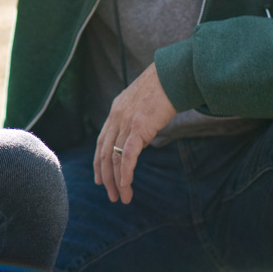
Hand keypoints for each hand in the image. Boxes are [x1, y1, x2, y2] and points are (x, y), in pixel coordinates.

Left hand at [93, 63, 176, 204]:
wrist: (173, 75)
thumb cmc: (164, 89)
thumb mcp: (143, 104)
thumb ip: (137, 120)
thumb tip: (140, 139)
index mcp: (116, 111)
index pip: (101, 141)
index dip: (99, 162)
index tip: (99, 179)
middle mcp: (116, 117)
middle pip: (105, 152)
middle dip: (106, 177)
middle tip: (111, 196)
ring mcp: (126, 121)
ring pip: (115, 157)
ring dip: (117, 180)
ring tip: (122, 197)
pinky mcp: (139, 126)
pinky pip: (128, 154)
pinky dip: (125, 171)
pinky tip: (126, 184)